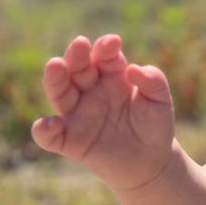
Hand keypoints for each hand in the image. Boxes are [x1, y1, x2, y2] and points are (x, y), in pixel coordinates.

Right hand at [31, 34, 175, 189]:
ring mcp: (78, 115)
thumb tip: (133, 69)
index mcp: (112, 77)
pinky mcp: (70, 141)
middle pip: (78, 68)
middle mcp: (90, 91)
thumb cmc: (154, 126)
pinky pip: (51, 136)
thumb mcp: (161, 102)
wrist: (151, 162)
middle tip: (80, 44)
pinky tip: (49, 125)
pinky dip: (44, 131)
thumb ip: (154, 81)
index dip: (106, 48)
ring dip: (55, 78)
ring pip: (59, 92)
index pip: (104, 57)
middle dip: (77, 55)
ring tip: (55, 65)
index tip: (113, 42)